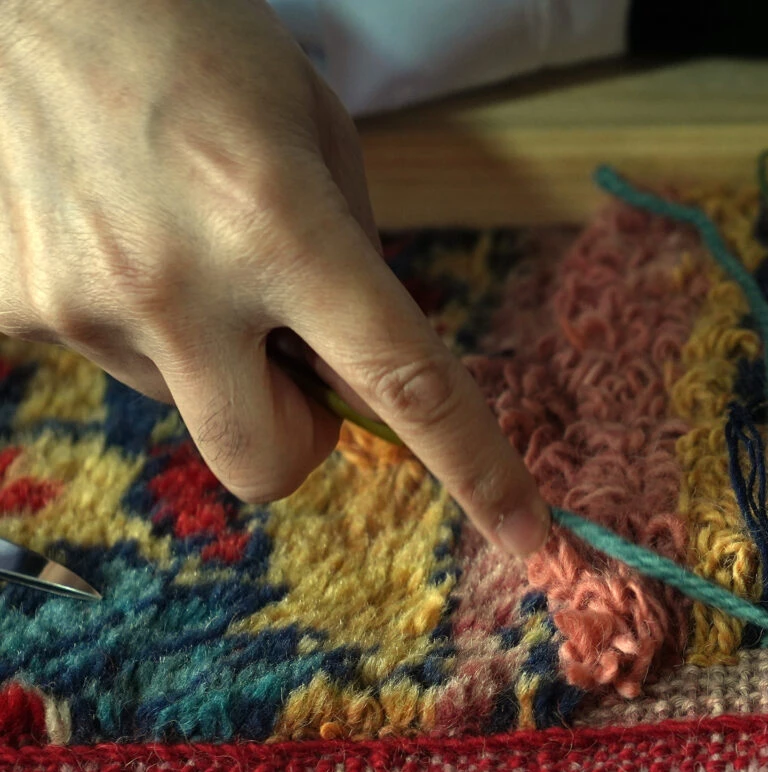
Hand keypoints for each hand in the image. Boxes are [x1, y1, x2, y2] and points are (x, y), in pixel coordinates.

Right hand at [0, 0, 548, 554]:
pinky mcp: (4, 306)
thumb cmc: (193, 38)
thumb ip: (349, 252)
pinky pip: (100, 357)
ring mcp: (78, 302)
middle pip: (267, 463)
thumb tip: (354, 358)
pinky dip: (121, 316)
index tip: (526, 535)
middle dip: (297, 429)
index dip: (474, 469)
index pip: (403, 383)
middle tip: (287, 347)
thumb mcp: (315, 128)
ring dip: (202, 349)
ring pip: (184, 402)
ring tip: (170, 232)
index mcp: (279, 224)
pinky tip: (105, 229)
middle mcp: (175, 282)